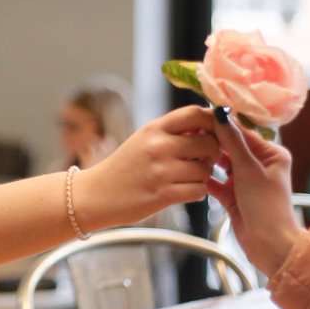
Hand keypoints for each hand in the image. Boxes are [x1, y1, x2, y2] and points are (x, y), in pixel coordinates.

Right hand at [82, 106, 220, 225]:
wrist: (96, 194)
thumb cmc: (125, 166)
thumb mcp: (143, 139)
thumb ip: (172, 131)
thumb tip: (210, 122)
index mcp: (154, 128)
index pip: (196, 113)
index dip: (213, 122)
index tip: (213, 132)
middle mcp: (158, 146)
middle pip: (209, 142)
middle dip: (212, 153)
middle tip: (202, 160)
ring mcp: (161, 171)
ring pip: (206, 170)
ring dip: (203, 176)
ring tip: (187, 177)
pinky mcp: (163, 195)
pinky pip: (199, 191)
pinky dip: (196, 192)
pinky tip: (183, 190)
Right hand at [205, 109, 300, 275]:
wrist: (269, 245)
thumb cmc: (266, 207)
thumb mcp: (248, 169)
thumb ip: (233, 141)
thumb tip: (220, 113)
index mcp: (271, 154)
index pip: (243, 133)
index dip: (222, 127)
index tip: (200, 120)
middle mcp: (259, 165)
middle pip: (231, 147)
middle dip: (212, 144)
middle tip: (190, 138)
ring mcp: (246, 181)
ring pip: (222, 164)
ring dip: (208, 161)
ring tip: (190, 155)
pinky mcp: (234, 196)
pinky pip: (216, 182)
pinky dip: (206, 179)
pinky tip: (194, 175)